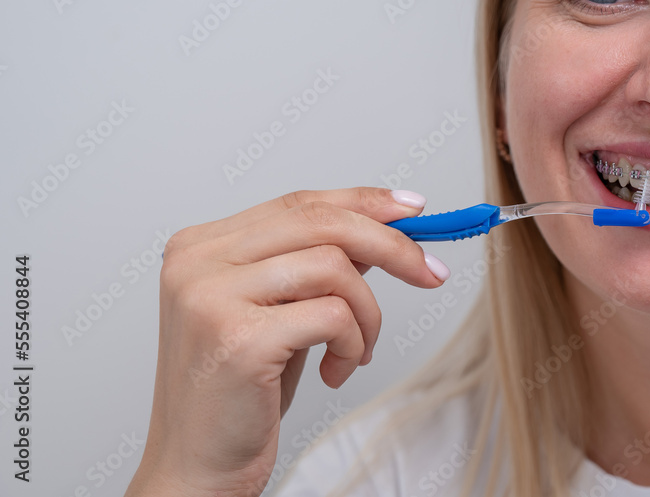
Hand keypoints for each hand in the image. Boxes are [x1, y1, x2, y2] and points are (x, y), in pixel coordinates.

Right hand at [124, 187, 447, 496]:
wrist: (196, 469)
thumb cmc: (239, 394)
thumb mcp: (281, 312)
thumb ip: (316, 265)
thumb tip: (382, 228)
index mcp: (201, 246)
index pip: (299, 203)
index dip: (364, 202)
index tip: (414, 210)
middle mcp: (197, 262)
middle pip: (321, 223)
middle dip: (392, 245)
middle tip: (430, 273)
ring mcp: (211, 296)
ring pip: (334, 267)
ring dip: (368, 314)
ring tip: (357, 352)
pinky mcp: (238, 338)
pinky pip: (333, 315)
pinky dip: (353, 343)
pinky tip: (336, 371)